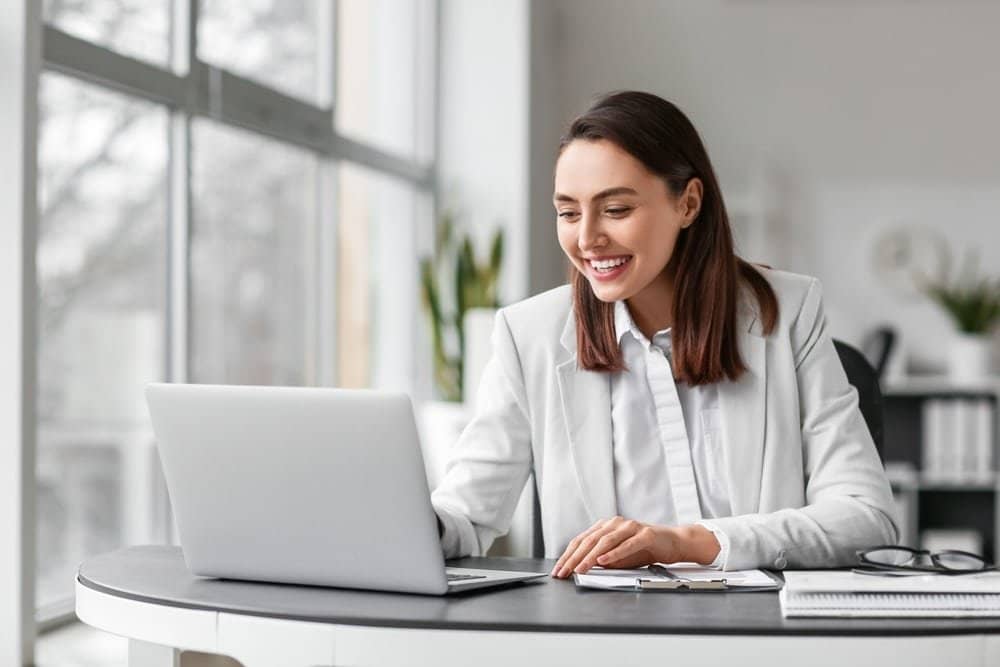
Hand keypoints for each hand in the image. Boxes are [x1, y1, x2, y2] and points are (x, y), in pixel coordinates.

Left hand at [551, 516, 687, 577]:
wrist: (673, 543)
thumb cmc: (644, 550)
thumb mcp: (618, 557)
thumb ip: (602, 560)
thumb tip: (582, 568)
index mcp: (605, 526)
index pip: (581, 540)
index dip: (568, 555)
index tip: (558, 570)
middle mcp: (615, 523)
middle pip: (589, 540)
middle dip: (574, 558)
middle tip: (564, 572)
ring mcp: (630, 527)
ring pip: (605, 541)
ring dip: (590, 557)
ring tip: (579, 569)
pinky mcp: (645, 534)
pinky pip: (627, 544)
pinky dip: (614, 553)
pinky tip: (604, 561)